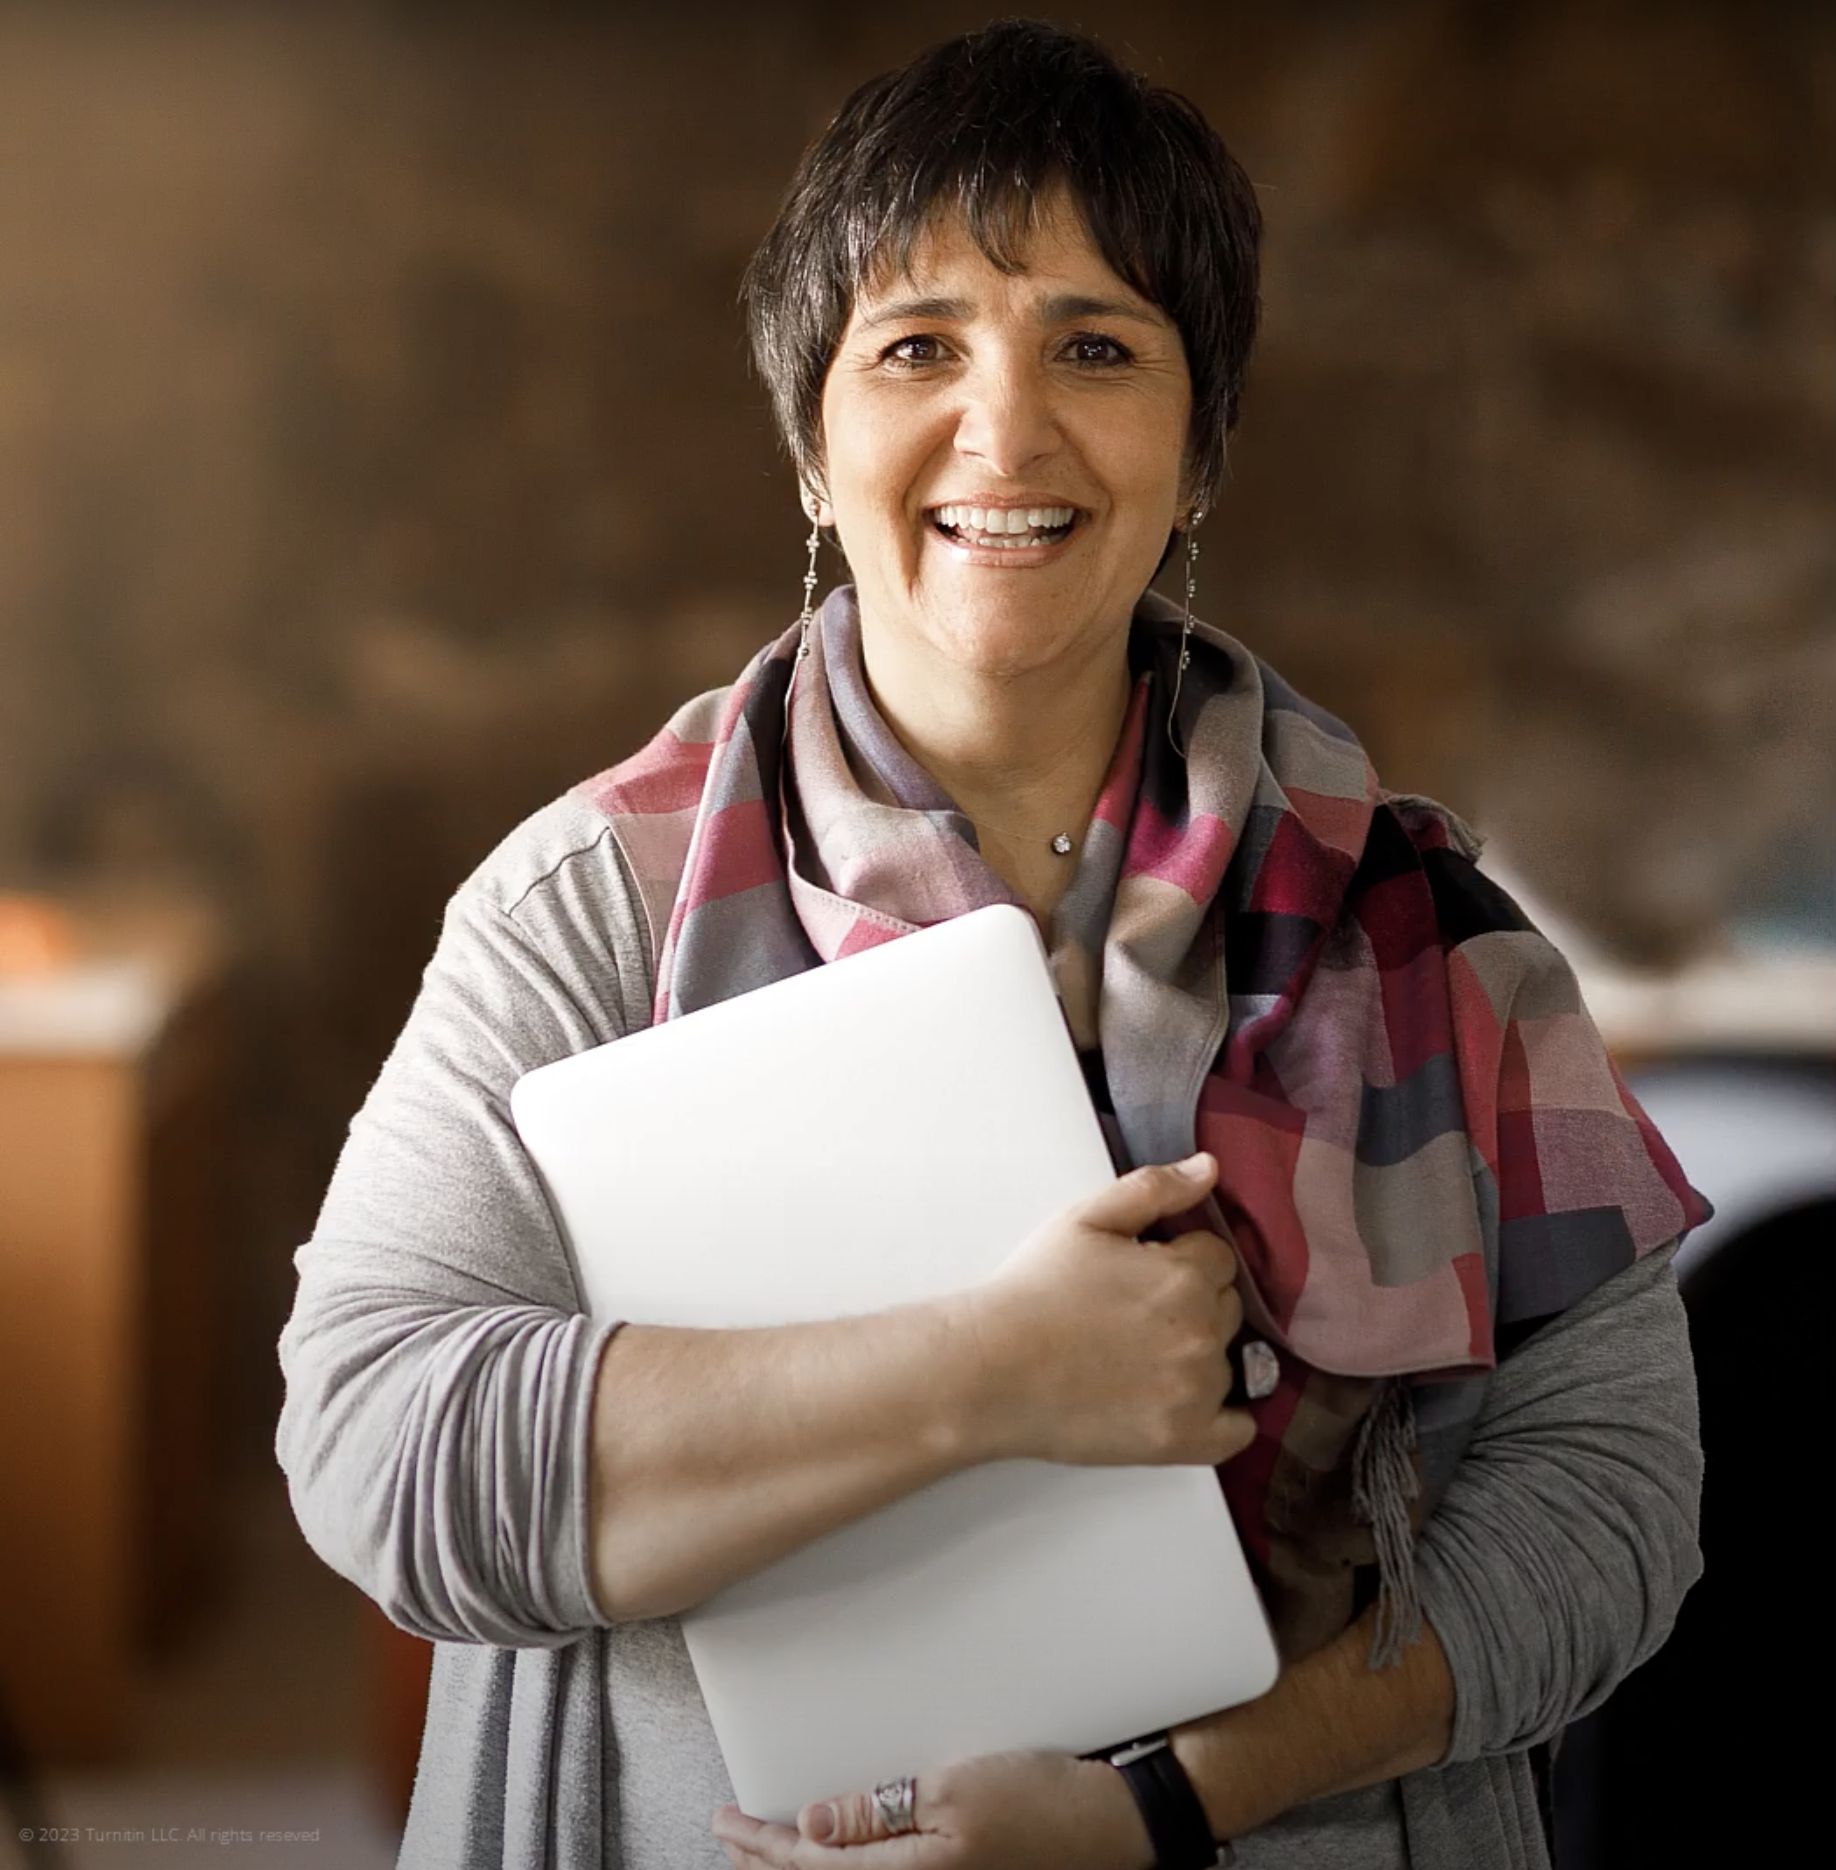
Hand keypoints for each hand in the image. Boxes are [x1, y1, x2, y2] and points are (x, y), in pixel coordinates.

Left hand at [711, 1751, 1155, 1869]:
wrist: (1111, 1826)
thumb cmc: (1040, 1802)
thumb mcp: (952, 1791)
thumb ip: (875, 1814)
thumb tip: (809, 1828)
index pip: (810, 1869)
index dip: (761, 1847)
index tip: (726, 1821)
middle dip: (768, 1864)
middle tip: (730, 1833)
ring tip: (766, 1851)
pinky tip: (835, 1858)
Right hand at [949, 1153, 1254, 1468]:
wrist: (990, 1370)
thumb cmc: (1032, 1293)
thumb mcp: (1085, 1219)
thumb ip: (1155, 1188)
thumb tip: (1208, 1169)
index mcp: (1184, 1275)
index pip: (1218, 1258)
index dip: (1180, 1260)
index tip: (1143, 1274)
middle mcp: (1200, 1333)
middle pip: (1227, 1308)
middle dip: (1192, 1304)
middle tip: (1134, 1315)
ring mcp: (1194, 1391)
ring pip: (1226, 1363)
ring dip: (1198, 1356)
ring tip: (1138, 1358)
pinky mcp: (1182, 1440)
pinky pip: (1237, 1432)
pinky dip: (1223, 1418)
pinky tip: (1185, 1400)